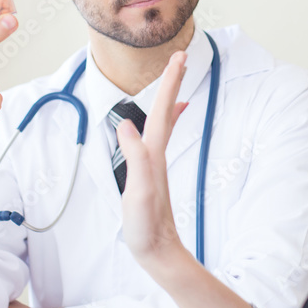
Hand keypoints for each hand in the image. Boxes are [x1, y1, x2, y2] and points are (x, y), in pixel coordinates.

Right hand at [117, 50, 189, 271]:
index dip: (169, 83)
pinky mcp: (152, 173)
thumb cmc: (147, 225)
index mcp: (153, 154)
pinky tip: (163, 122)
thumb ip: (136, 158)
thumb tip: (127, 124)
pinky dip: (163, 123)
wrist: (159, 251)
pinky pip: (158, 138)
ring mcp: (155, 163)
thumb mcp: (138, 192)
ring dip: (169, 98)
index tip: (179, 57)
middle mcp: (157, 154)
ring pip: (164, 122)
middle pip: (166, 110)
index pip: (162, 111)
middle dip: (172, 82)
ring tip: (175, 80)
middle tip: (180, 56)